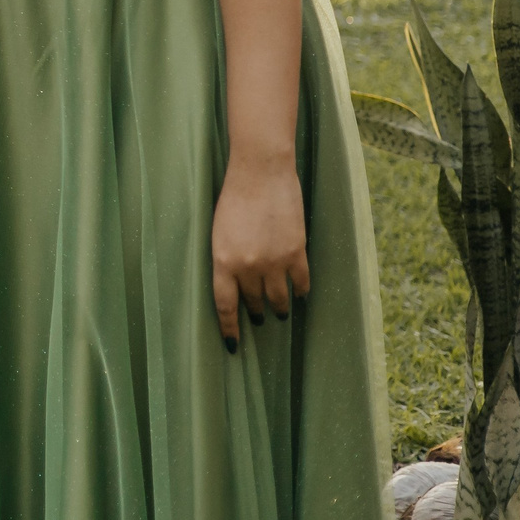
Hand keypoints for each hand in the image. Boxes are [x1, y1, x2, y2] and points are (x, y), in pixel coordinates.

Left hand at [211, 155, 308, 350]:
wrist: (260, 173)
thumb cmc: (233, 197)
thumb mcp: (219, 231)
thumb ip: (226, 258)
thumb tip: (235, 283)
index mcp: (222, 261)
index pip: (225, 306)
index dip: (229, 329)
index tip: (233, 346)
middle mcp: (247, 266)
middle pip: (253, 303)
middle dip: (255, 312)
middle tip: (258, 318)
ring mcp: (274, 262)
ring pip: (279, 299)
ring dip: (279, 307)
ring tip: (279, 310)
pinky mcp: (296, 253)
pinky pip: (301, 283)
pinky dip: (300, 291)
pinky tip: (299, 294)